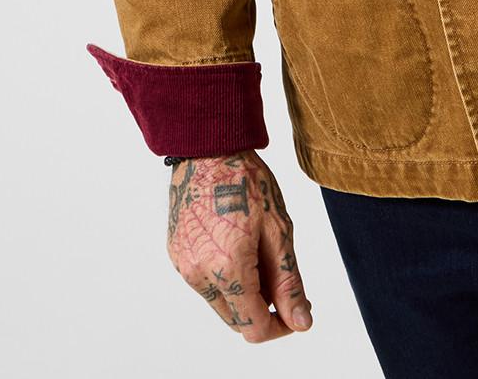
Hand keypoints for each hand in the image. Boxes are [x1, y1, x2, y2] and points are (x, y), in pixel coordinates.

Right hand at [165, 150, 312, 341]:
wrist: (208, 149)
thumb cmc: (246, 182)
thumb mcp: (278, 230)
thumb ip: (289, 281)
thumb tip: (301, 322)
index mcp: (226, 268)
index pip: (253, 327)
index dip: (280, 327)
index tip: (297, 311)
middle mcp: (198, 274)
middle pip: (236, 319)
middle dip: (263, 308)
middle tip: (284, 280)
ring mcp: (183, 266)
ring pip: (220, 302)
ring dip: (243, 292)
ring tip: (260, 252)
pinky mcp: (176, 255)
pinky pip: (204, 281)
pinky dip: (224, 276)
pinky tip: (238, 244)